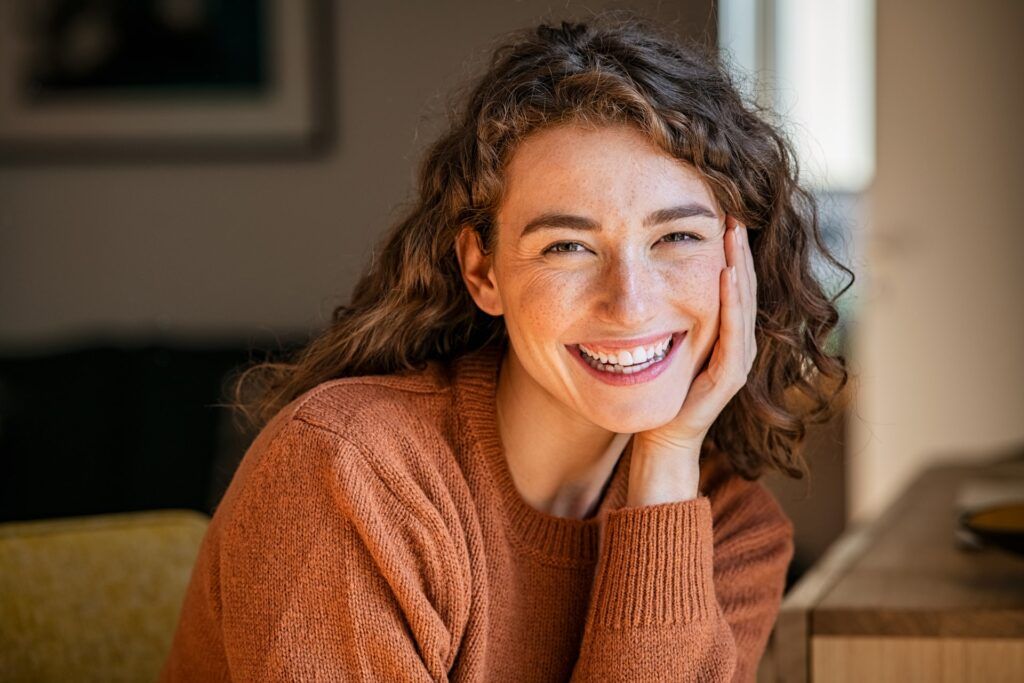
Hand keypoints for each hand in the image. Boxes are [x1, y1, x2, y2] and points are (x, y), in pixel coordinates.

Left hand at [633, 216, 758, 461]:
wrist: (663, 435)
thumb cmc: (662, 388)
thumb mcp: (668, 341)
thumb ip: (672, 314)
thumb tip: (650, 278)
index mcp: (727, 334)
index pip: (734, 285)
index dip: (733, 253)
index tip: (726, 218)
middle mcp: (738, 343)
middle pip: (745, 288)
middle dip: (740, 251)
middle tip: (736, 215)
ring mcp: (737, 360)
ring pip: (743, 304)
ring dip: (740, 267)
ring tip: (734, 235)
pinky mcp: (729, 376)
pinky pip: (733, 332)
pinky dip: (731, 302)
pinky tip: (726, 275)